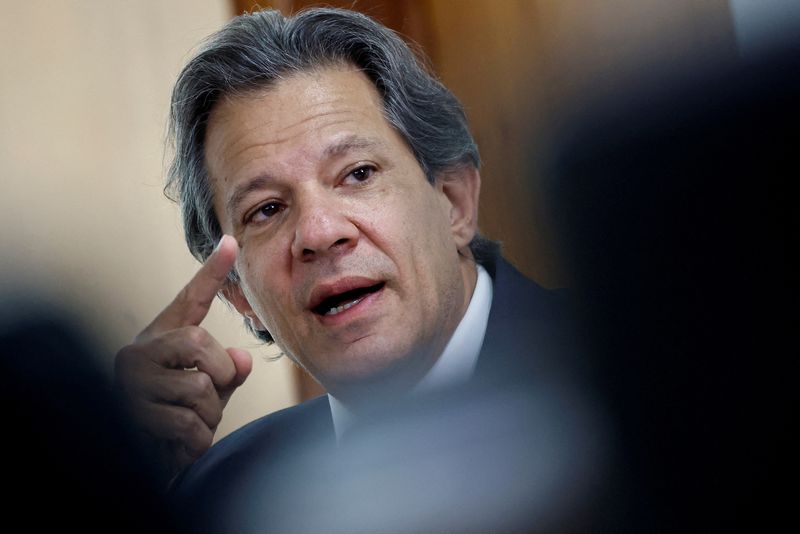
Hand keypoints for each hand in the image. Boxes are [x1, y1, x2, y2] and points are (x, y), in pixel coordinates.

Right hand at [115, 235, 252, 481]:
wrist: (141, 466)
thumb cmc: (173, 424)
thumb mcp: (205, 394)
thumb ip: (224, 372)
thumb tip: (240, 359)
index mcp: (160, 341)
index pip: (189, 301)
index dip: (212, 272)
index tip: (232, 243)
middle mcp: (137, 353)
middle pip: (199, 343)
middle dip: (219, 376)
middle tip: (210, 399)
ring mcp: (129, 382)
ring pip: (199, 388)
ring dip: (208, 417)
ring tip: (188, 427)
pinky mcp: (129, 414)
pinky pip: (188, 424)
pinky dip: (195, 442)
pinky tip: (178, 446)